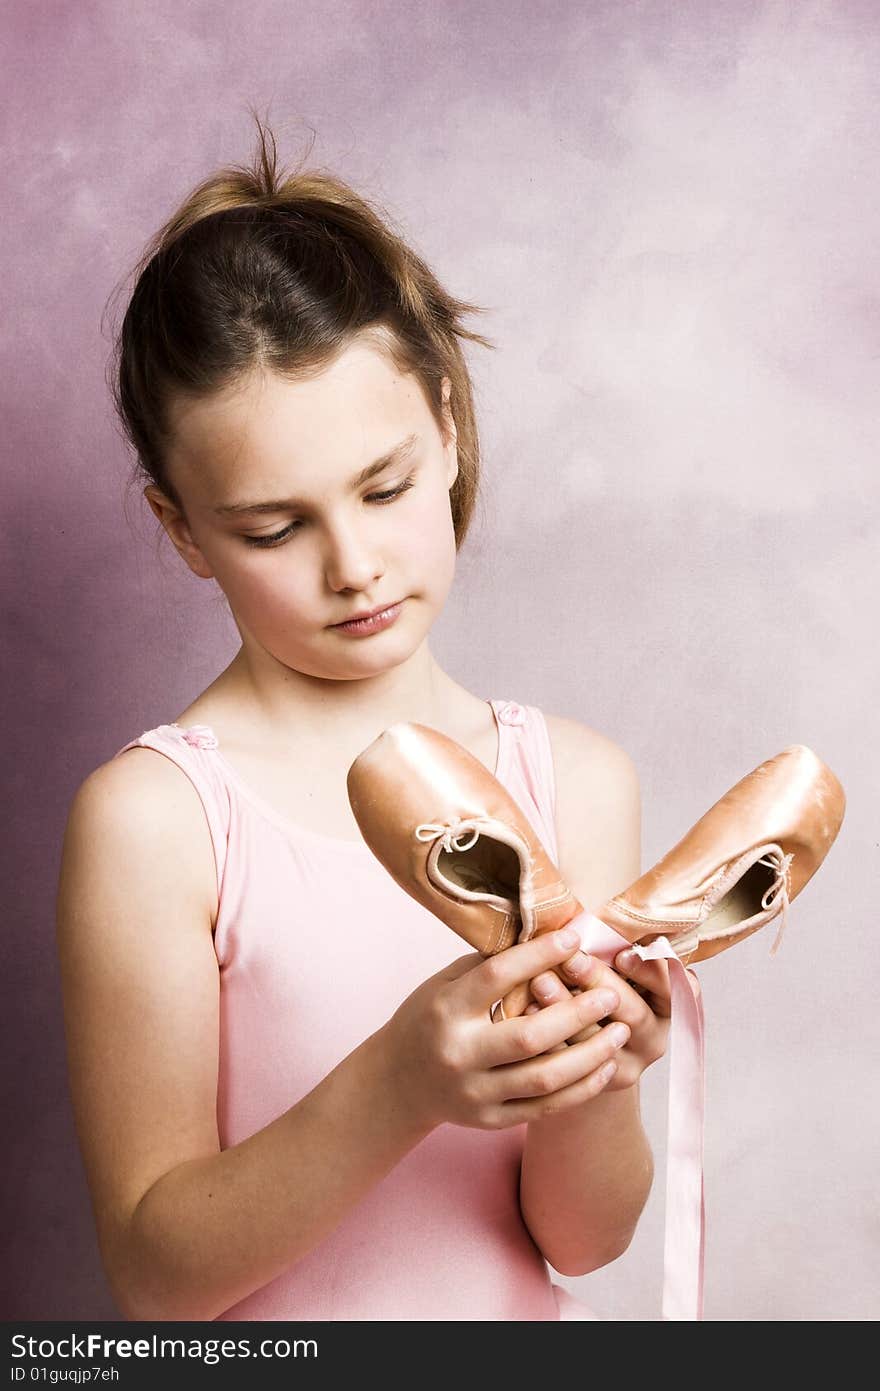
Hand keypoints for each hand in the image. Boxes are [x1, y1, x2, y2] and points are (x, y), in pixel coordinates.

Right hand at [382, 929, 633, 1131]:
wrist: (397, 1082)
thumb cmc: (428, 1020)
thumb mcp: (443, 984)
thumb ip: (488, 966)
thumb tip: (543, 937)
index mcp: (447, 1010)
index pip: (498, 977)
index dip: (539, 955)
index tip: (574, 938)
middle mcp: (460, 1053)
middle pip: (530, 1036)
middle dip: (578, 1013)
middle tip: (611, 993)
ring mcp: (475, 1092)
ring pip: (545, 1078)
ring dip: (590, 1054)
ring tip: (621, 1031)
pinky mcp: (490, 1120)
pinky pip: (545, 1108)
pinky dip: (580, 1088)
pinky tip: (604, 1067)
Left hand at [524, 943, 699, 1090]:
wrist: (590, 1048)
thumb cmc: (605, 990)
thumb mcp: (622, 971)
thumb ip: (618, 949)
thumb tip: (597, 912)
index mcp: (668, 1008)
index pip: (671, 988)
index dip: (649, 971)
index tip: (621, 954)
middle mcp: (653, 1040)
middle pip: (632, 1014)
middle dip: (600, 983)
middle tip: (571, 960)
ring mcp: (627, 1067)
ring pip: (599, 1040)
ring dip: (567, 1008)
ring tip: (539, 981)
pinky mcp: (595, 1084)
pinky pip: (572, 1063)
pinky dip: (548, 1037)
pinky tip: (526, 1011)